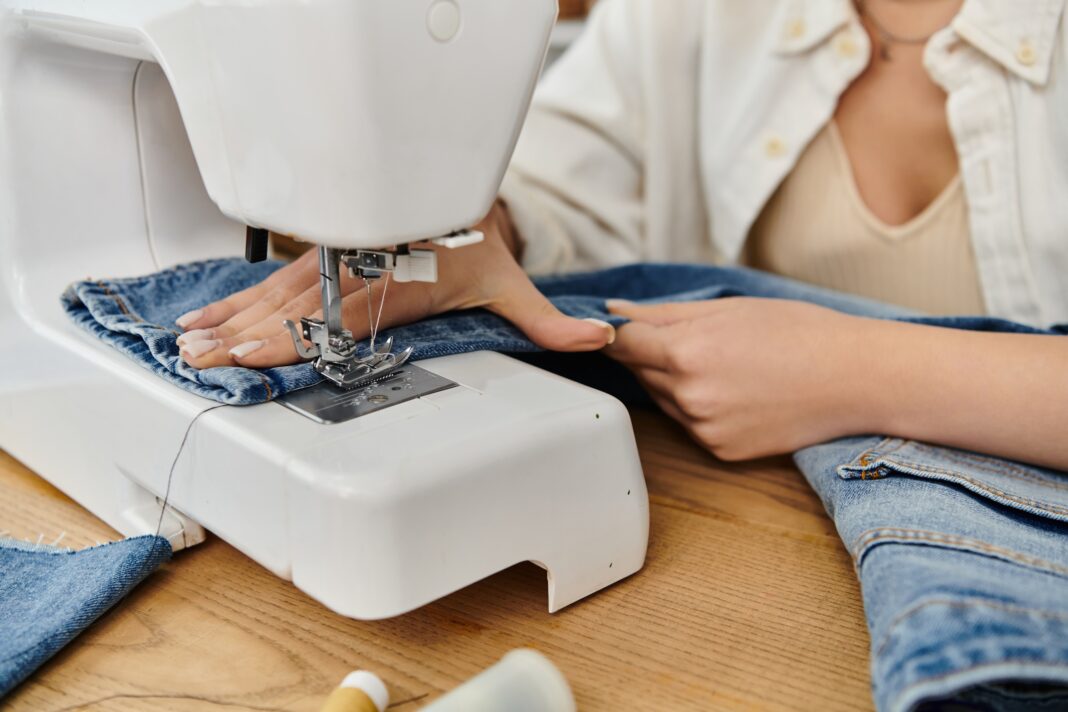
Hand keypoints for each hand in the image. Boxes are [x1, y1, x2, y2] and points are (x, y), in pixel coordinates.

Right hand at [175, 202, 614, 367]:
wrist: (453, 187)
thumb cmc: (474, 240)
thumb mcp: (511, 281)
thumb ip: (548, 320)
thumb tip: (597, 337)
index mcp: (399, 284)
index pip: (340, 318)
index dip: (295, 337)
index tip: (256, 353)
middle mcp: (359, 272)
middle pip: (297, 309)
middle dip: (248, 335)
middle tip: (205, 359)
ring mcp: (335, 264)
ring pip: (277, 295)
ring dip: (233, 319)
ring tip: (192, 344)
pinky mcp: (322, 259)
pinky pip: (274, 282)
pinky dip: (238, 301)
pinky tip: (209, 317)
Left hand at [605, 298, 876, 459]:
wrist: (854, 378)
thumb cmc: (796, 332)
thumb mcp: (727, 309)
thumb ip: (661, 314)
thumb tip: (613, 312)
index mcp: (686, 352)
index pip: (623, 344)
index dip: (624, 334)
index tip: (631, 329)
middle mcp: (689, 395)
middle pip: (641, 373)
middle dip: (656, 356)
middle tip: (700, 341)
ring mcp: (704, 428)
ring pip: (665, 401)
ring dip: (677, 383)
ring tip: (726, 365)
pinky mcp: (720, 451)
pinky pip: (691, 425)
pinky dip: (701, 409)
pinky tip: (737, 392)